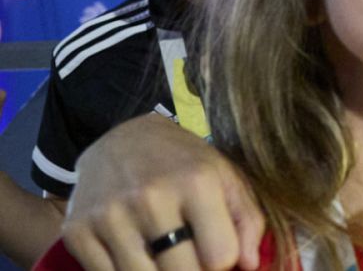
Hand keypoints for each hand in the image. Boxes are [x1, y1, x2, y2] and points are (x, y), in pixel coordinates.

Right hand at [61, 116, 263, 270]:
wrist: (122, 140)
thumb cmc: (184, 164)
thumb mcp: (226, 178)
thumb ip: (248, 220)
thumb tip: (249, 264)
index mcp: (195, 182)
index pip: (220, 256)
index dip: (223, 262)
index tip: (217, 252)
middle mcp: (150, 197)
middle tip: (189, 258)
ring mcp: (109, 215)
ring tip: (165, 257)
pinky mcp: (76, 231)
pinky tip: (137, 257)